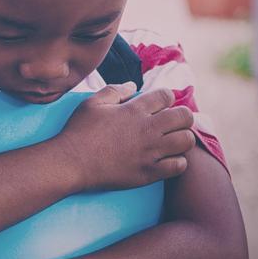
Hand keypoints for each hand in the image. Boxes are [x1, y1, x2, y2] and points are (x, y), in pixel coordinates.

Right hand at [56, 83, 195, 191]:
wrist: (71, 163)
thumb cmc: (79, 131)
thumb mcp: (91, 103)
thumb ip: (114, 91)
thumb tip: (132, 85)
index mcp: (133, 110)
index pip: (166, 96)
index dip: (166, 98)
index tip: (160, 105)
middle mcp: (147, 129)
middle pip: (184, 117)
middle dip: (182, 116)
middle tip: (172, 121)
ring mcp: (150, 152)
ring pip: (186, 141)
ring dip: (182, 138)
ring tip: (172, 140)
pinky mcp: (149, 172)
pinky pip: (179, 166)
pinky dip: (177, 161)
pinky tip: (167, 159)